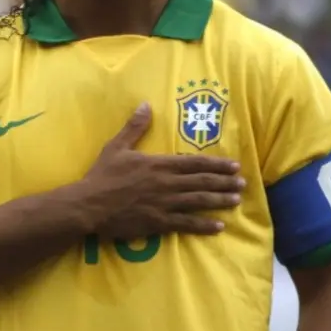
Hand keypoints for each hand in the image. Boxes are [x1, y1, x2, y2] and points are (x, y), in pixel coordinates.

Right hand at [78, 103, 243, 239]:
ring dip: (220, 201)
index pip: (194, 163)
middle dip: (224, 182)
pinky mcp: (159, 222)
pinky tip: (218, 226)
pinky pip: (186, 223)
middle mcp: (167, 183)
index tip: (234, 166)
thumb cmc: (101, 176)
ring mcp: (164, 204)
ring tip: (236, 201)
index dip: (216, 164)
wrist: (89, 205)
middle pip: (202, 182)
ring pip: (199, 202)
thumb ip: (134, 127)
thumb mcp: (116, 147)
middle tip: (242, 184)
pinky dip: (204, 225)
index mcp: (158, 164)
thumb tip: (146, 105)